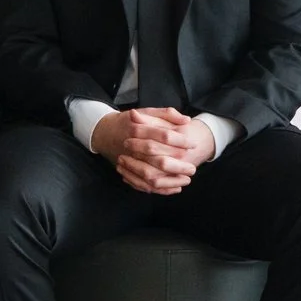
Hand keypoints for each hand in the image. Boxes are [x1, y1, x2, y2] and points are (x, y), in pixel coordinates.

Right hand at [94, 107, 214, 194]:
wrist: (107, 132)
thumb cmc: (131, 122)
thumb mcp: (147, 112)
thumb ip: (167, 114)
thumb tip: (186, 120)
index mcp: (139, 129)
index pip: (164, 135)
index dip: (180, 140)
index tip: (192, 144)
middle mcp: (133, 147)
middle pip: (159, 160)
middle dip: (178, 166)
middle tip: (192, 168)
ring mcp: (129, 162)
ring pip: (151, 177)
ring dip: (171, 181)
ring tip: (187, 179)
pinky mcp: (128, 172)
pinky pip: (145, 185)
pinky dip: (161, 189)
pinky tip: (175, 188)